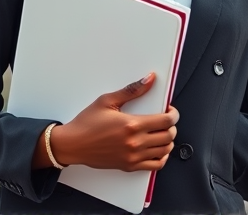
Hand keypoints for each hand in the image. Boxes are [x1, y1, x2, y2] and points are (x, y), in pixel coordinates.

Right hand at [50, 72, 178, 171]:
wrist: (74, 144)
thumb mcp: (107, 100)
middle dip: (172, 126)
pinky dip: (162, 157)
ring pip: (165, 151)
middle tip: (166, 119)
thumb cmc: (87, 123)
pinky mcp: (129, 166)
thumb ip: (132, 90)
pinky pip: (155, 166)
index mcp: (132, 125)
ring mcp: (133, 157)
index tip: (171, 110)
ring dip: (169, 141)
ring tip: (163, 132)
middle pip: (168, 136)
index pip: (166, 121)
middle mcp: (135, 143)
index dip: (173, 114)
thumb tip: (149, 80)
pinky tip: (158, 149)